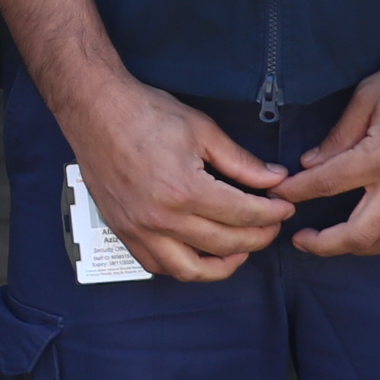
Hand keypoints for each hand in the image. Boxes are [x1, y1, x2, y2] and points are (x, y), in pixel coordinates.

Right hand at [62, 78, 291, 281]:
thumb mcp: (202, 130)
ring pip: (191, 269)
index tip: (284, 207)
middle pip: (225, 243)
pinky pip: (158, 266)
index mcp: (185, 191)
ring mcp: (140, 230)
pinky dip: (184, 267)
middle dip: (258, 236)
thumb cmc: (145, 113)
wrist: (95, 110)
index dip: (271, 212)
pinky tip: (200, 253)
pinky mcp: (124, 232)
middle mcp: (162, 219)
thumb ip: (240, 161)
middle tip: (271, 225)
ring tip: (242, 249)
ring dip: (224, 265)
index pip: (243, 214)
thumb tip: (274, 178)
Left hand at [282, 41, 379, 256]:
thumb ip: (339, 135)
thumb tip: (311, 163)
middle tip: (302, 240)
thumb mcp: (368, 96)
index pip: (327, 184)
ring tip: (336, 240)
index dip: (298, 192)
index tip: (280, 196)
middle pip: (359, 233)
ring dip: (358, 248)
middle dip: (324, 244)